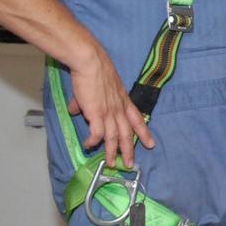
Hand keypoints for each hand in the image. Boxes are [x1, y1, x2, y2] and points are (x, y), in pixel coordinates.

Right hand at [71, 49, 154, 168]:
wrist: (91, 62)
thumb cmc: (95, 70)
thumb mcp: (100, 87)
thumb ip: (89, 101)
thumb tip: (75, 109)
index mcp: (123, 101)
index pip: (137, 119)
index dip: (144, 132)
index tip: (151, 143)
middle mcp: (119, 108)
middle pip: (127, 133)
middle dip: (129, 150)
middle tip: (130, 164)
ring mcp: (109, 112)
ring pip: (114, 137)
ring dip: (112, 151)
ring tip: (111, 163)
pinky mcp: (97, 114)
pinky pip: (97, 134)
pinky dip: (93, 141)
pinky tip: (89, 145)